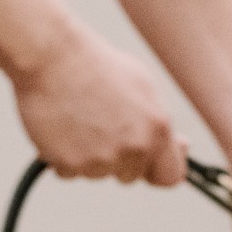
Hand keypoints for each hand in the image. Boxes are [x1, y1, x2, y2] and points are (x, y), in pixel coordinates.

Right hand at [13, 23, 185, 184]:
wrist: (51, 56)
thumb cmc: (95, 64)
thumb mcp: (143, 86)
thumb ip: (160, 123)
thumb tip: (180, 146)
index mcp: (157, 128)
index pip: (170, 175)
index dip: (158, 170)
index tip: (148, 162)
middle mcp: (133, 148)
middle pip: (130, 175)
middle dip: (119, 158)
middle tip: (101, 124)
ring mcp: (101, 159)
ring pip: (98, 174)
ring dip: (89, 156)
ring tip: (78, 119)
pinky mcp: (70, 164)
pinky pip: (69, 172)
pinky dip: (63, 156)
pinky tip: (61, 127)